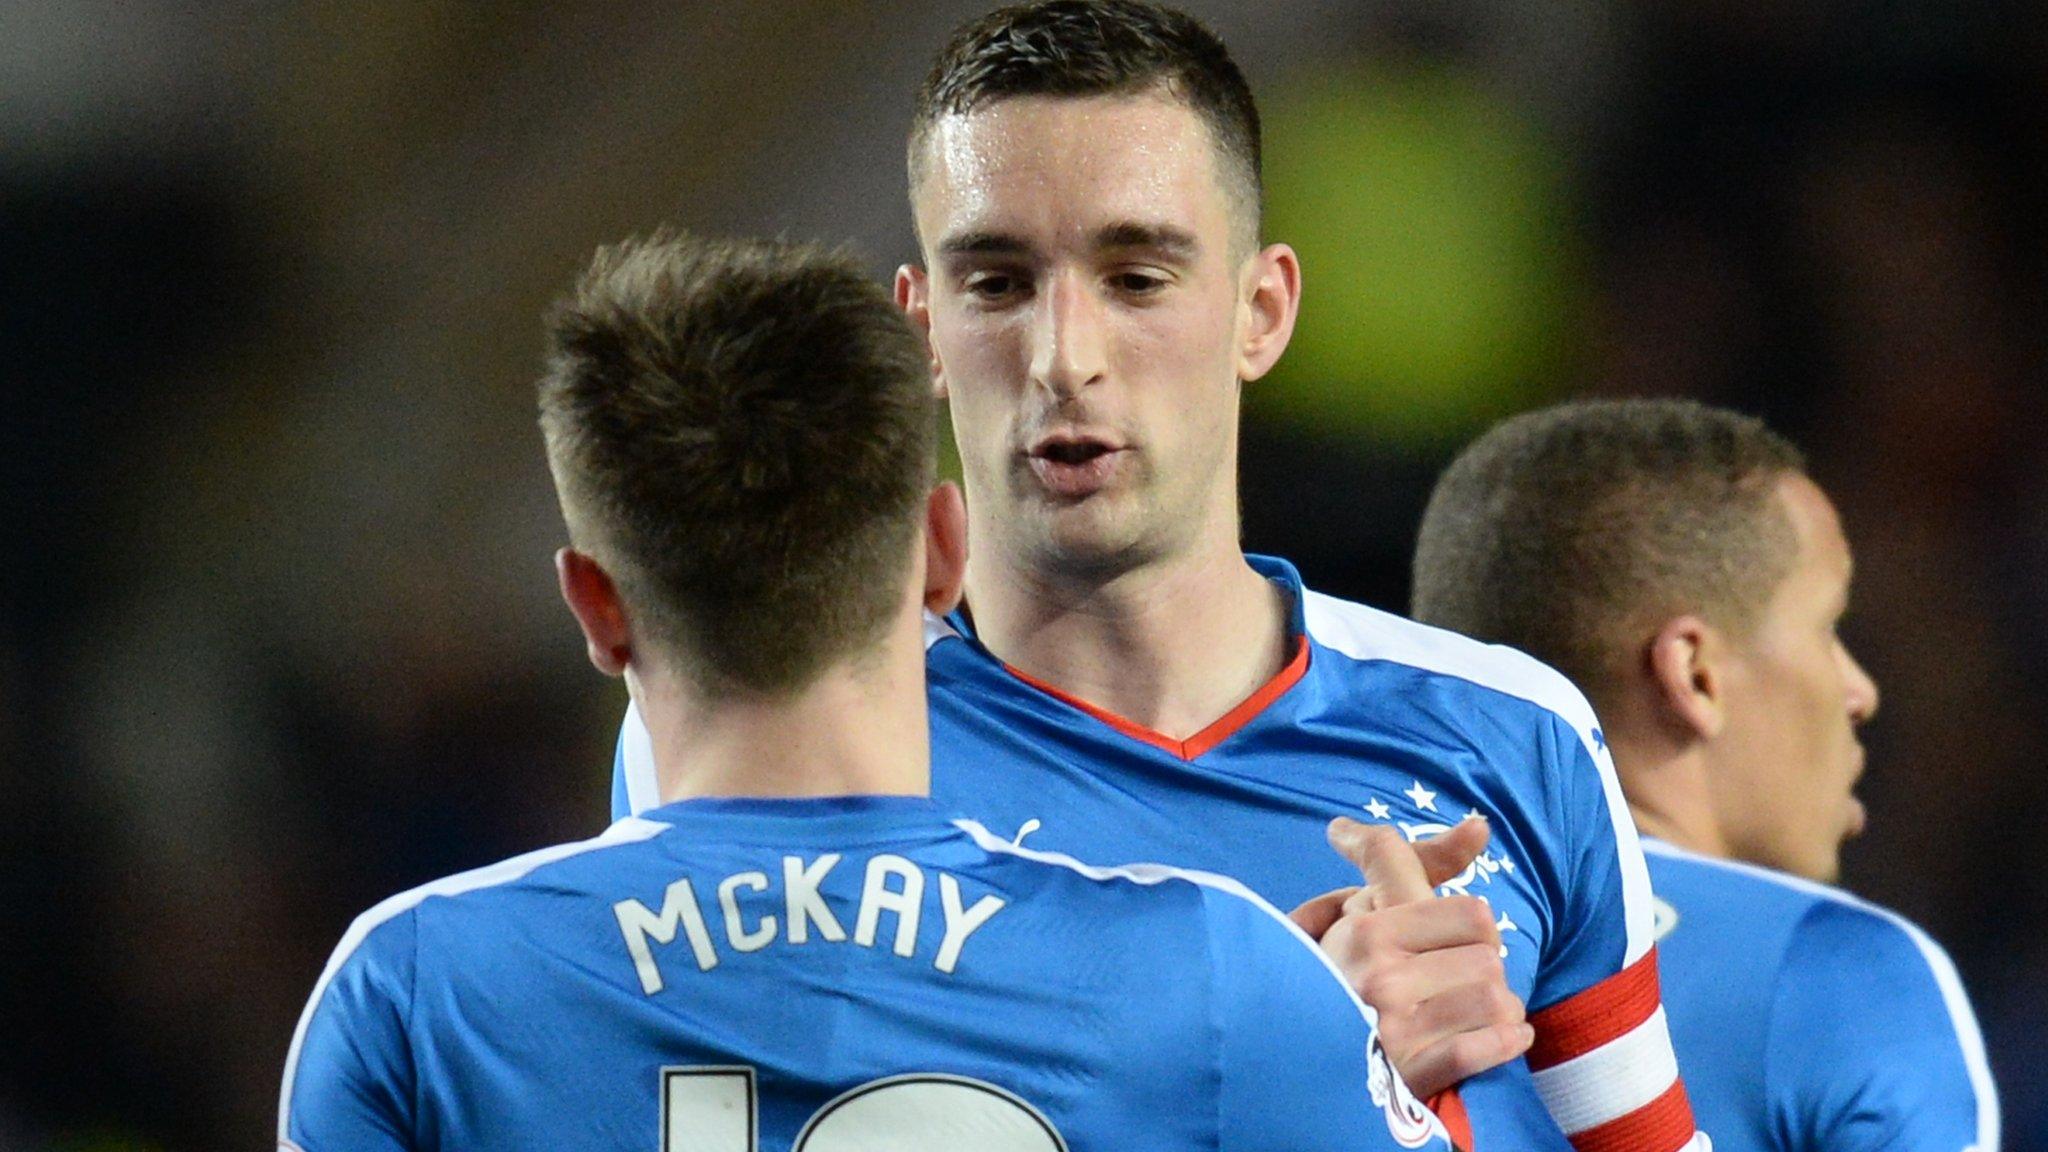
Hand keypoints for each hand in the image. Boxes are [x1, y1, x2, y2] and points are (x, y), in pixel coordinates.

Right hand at [1291, 815, 1532, 1099]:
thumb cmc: (1335, 964)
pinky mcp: (1409, 1074)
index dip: (1471, 923)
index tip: (1444, 934)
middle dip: (1481, 964)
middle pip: (1491, 956)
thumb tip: (1481, 825)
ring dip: (1495, 1007)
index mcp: (1367, 932)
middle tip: (1453, 973)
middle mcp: (1380, 978)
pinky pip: (1487, 1048)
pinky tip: (1496, 1037)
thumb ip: (1418, 861)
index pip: (1472, 913)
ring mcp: (1395, 1030)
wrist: (1290, 1050)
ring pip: (1496, 1000)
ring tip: (1470, 1007)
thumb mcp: (1362, 905)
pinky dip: (1503, 1042)